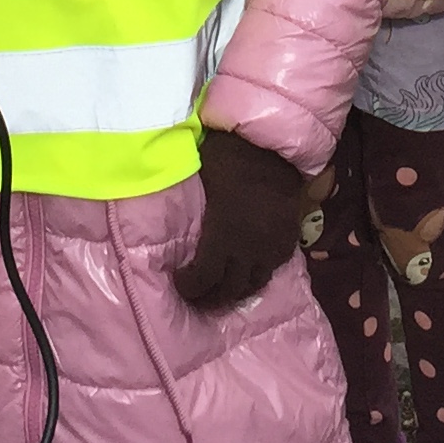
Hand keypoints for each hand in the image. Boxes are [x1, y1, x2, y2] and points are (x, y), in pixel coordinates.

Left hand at [172, 129, 307, 308]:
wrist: (274, 145)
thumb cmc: (229, 154)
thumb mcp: (196, 173)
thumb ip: (181, 197)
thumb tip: (154, 199)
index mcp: (224, 234)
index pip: (204, 278)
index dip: (189, 287)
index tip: (179, 281)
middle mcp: (250, 248)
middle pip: (230, 290)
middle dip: (211, 297)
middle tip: (197, 295)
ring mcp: (273, 246)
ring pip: (254, 284)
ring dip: (236, 290)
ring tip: (222, 288)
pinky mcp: (289, 239)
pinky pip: (273, 269)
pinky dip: (258, 273)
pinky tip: (247, 268)